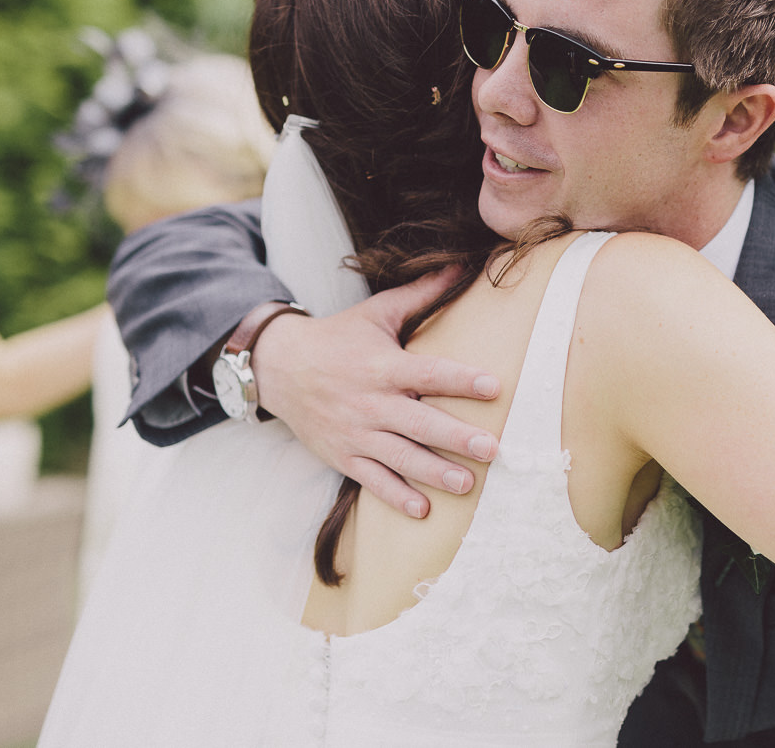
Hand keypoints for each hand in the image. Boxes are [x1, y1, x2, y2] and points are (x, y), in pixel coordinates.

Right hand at [251, 268, 500, 518]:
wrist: (280, 368)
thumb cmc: (338, 338)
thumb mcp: (376, 312)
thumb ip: (421, 293)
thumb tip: (461, 264)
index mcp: (383, 365)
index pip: (428, 372)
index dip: (460, 379)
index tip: (494, 386)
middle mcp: (371, 402)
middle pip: (419, 422)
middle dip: (455, 437)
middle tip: (491, 449)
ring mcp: (356, 433)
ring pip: (400, 457)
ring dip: (434, 472)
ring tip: (467, 484)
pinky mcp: (343, 456)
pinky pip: (372, 480)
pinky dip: (396, 496)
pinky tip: (423, 509)